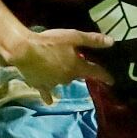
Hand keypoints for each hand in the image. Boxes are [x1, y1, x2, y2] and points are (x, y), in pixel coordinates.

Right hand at [0, 28, 115, 103]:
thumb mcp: (73, 37)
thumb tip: (111, 42)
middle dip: (77, 70)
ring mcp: (53, 84)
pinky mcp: (40, 85)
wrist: (24, 50)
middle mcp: (67, 78)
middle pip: (77, 75)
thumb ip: (92, 40)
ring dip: (63, 76)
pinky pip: (47, 92)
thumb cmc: (50, 42)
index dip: (105, 76)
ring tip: (58, 69)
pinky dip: (49, 95)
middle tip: (73, 60)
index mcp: (77, 67)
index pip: (96, 72)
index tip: (111, 81)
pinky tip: (50, 100)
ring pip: (63, 80)